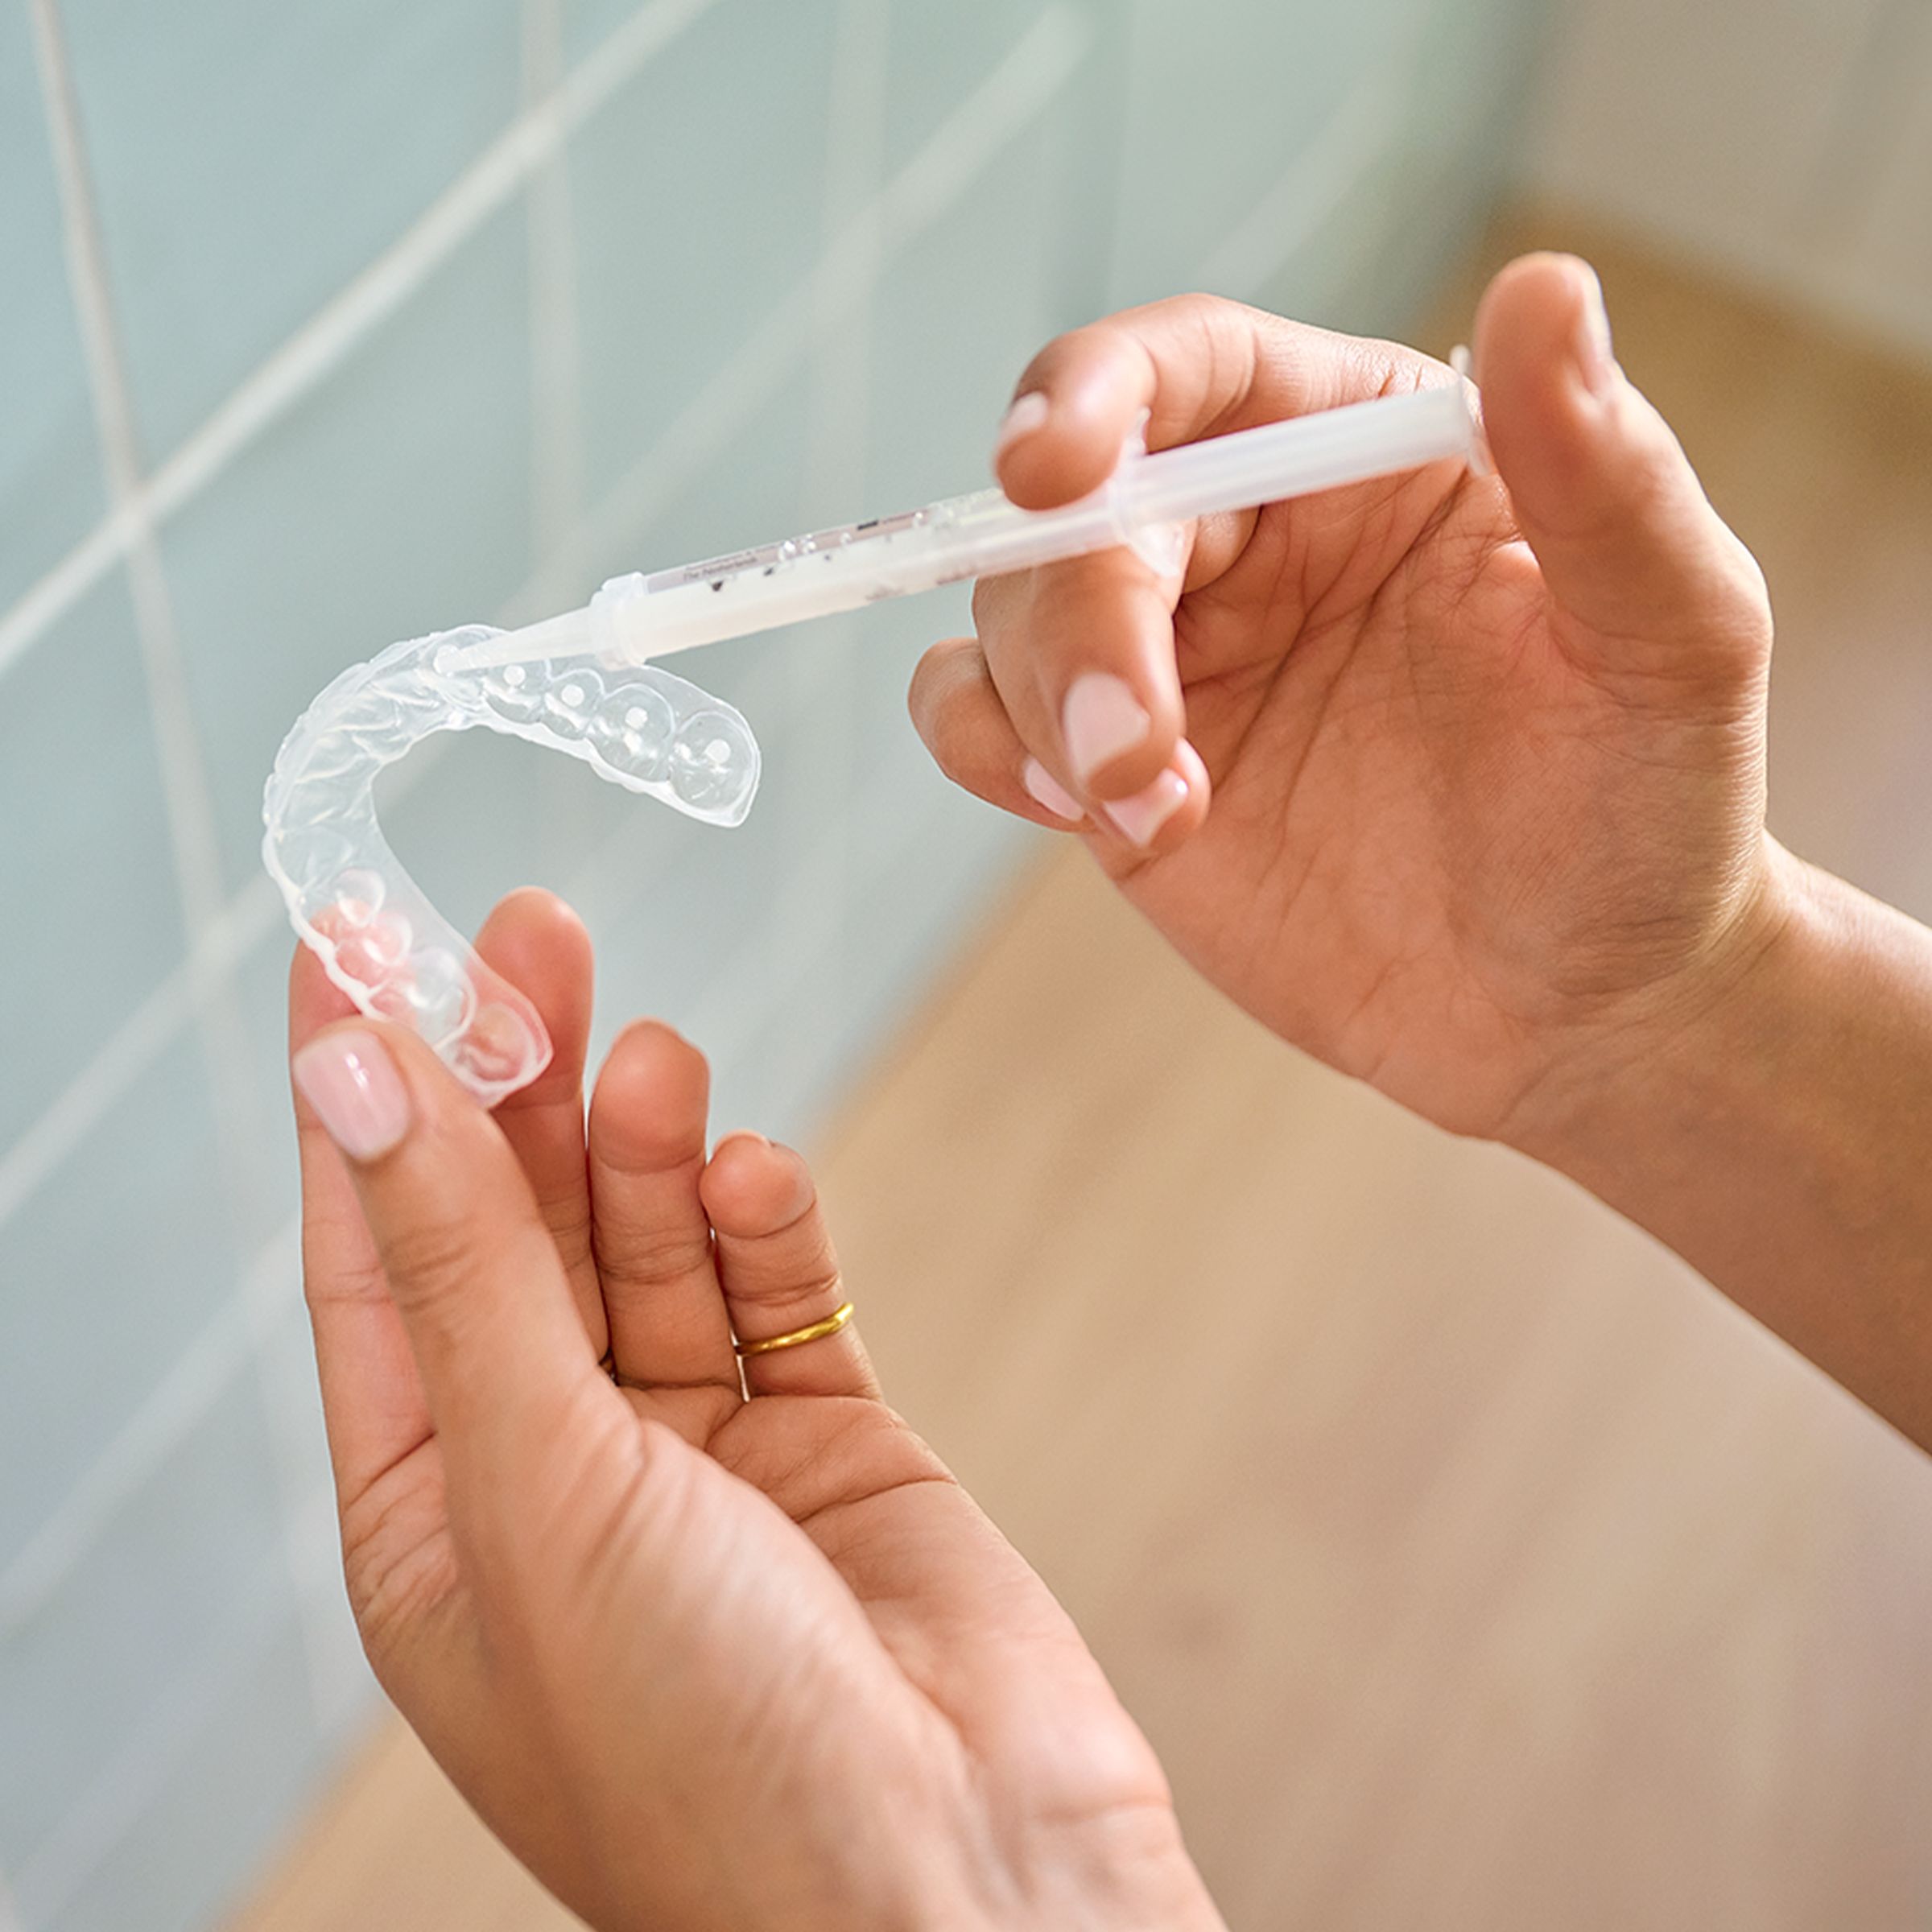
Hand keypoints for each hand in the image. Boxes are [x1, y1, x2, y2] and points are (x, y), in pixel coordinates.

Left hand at [289, 890, 1219, 1931]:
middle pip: (520, 1228)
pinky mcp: (829, 1434)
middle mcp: (558, 1474)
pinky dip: (768, 1222)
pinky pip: (779, 1289)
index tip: (354, 938)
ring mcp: (700, 1453)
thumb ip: (468, 1271)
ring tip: (653, 1059)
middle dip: (518, 1082)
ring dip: (652, 1145)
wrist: (962, 1887)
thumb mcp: (543, 1489)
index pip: (374, 1259)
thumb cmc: (715, 1756)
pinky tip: (765, 1172)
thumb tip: (356, 1081)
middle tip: (529, 928)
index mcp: (435, 1519)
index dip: (360, 1095)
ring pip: (655, 1243)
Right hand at [910, 254, 1779, 1142]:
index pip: (1190, 367)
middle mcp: (1247, 532)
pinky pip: (978, 710)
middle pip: (1073, 505)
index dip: (1096, 393)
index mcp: (1366, 449)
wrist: (1584, 1008)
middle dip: (1080, 617)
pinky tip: (1093, 814)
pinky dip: (989, 746)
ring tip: (1163, 815)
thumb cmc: (1649, 809)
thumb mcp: (1675, 638)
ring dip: (1048, 704)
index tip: (1058, 469)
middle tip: (1138, 750)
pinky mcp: (1115, 768)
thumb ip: (1608, 475)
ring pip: (1010, 607)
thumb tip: (1549, 285)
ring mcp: (1171, 655)